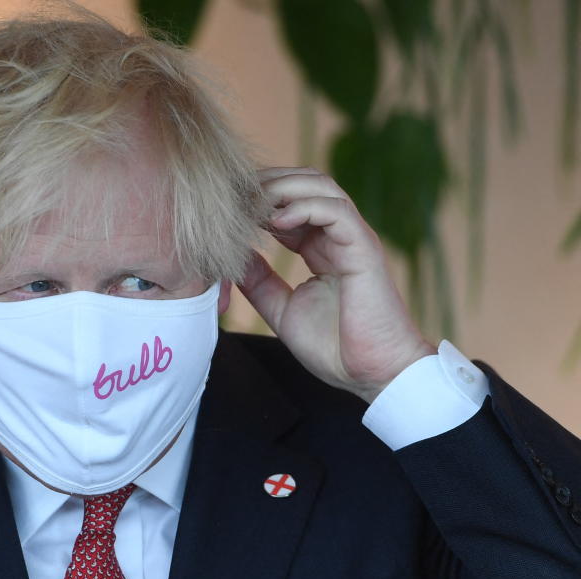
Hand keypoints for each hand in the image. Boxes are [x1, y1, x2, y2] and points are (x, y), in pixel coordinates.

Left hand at [238, 167, 434, 403]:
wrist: (374, 375)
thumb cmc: (334, 348)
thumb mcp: (282, 310)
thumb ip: (259, 282)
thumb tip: (233, 259)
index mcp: (320, 248)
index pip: (289, 204)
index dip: (258, 200)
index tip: (226, 208)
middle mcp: (338, 237)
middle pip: (304, 184)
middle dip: (267, 183)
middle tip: (233, 195)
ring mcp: (353, 239)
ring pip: (321, 188)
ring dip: (282, 188)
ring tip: (252, 204)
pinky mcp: (364, 249)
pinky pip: (336, 211)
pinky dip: (304, 207)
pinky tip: (275, 221)